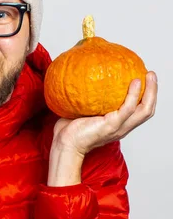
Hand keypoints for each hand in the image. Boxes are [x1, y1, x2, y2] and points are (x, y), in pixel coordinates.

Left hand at [47, 71, 157, 185]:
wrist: (65, 144)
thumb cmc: (70, 129)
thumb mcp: (84, 111)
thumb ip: (89, 100)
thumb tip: (85, 79)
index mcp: (118, 124)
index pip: (139, 111)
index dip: (145, 96)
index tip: (144, 80)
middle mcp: (123, 127)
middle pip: (147, 109)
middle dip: (153, 91)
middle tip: (151, 74)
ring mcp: (119, 127)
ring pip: (144, 109)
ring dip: (150, 91)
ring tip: (149, 75)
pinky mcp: (112, 125)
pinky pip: (128, 108)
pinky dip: (134, 95)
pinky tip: (135, 82)